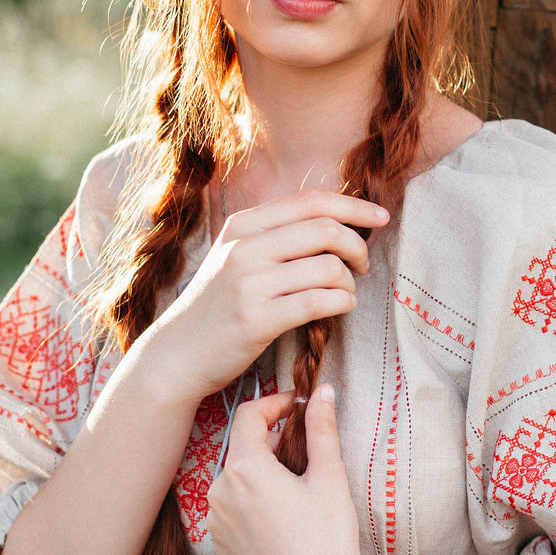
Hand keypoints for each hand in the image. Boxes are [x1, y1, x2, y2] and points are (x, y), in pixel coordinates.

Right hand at [140, 190, 388, 400]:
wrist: (176, 353)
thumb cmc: (216, 306)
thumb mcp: (235, 256)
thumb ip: (275, 235)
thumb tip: (335, 220)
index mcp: (242, 226)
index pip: (310, 201)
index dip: (353, 205)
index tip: (380, 217)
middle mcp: (244, 248)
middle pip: (326, 229)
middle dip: (358, 246)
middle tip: (363, 266)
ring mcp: (249, 284)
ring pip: (328, 267)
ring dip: (349, 282)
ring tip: (344, 293)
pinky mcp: (257, 320)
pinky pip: (319, 302)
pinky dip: (342, 304)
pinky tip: (340, 308)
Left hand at [206, 385, 373, 554]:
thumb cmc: (329, 540)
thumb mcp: (330, 478)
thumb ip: (321, 428)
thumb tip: (322, 390)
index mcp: (245, 468)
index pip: (250, 415)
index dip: (276, 403)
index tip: (299, 406)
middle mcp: (219, 491)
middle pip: (243, 447)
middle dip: (271, 440)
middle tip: (304, 447)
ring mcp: (215, 520)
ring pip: (234, 477)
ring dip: (259, 470)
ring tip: (294, 485)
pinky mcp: (218, 544)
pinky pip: (229, 507)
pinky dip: (249, 499)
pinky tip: (279, 516)